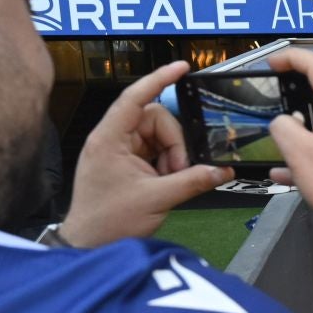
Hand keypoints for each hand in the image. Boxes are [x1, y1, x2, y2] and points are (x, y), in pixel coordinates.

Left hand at [61, 61, 231, 248]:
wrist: (89, 245)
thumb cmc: (109, 221)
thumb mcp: (157, 200)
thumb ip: (192, 181)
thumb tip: (222, 170)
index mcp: (109, 139)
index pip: (135, 98)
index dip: (159, 79)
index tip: (182, 67)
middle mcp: (112, 139)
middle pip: (156, 119)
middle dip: (174, 143)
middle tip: (178, 171)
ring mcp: (120, 151)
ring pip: (159, 136)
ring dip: (173, 155)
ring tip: (171, 181)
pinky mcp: (127, 164)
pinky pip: (156, 151)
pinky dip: (168, 164)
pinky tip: (169, 181)